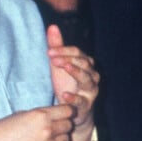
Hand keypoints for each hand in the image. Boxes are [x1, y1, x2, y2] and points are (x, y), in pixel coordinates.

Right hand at [0, 103, 75, 140]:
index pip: (68, 111)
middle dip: (63, 125)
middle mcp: (47, 130)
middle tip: (55, 128)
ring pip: (67, 140)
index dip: (67, 112)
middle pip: (69, 125)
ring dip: (61, 139)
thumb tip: (56, 114)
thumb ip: (41, 114)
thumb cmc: (2, 130)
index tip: (63, 115)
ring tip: (49, 140)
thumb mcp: (22, 114)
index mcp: (40, 115)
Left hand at [47, 24, 99, 139]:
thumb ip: (58, 47)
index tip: (49, 51)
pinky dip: (74, 98)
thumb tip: (52, 26)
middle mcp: (92, 75)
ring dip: (76, 72)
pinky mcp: (86, 106)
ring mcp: (91, 91)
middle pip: (84, 63)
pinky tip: (65, 94)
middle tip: (52, 58)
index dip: (64, 50)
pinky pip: (82, 101)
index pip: (77, 52)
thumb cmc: (68, 86)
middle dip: (68, 58)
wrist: (75, 114)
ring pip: (87, 79)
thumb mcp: (60, 66)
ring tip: (65, 66)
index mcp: (86, 64)